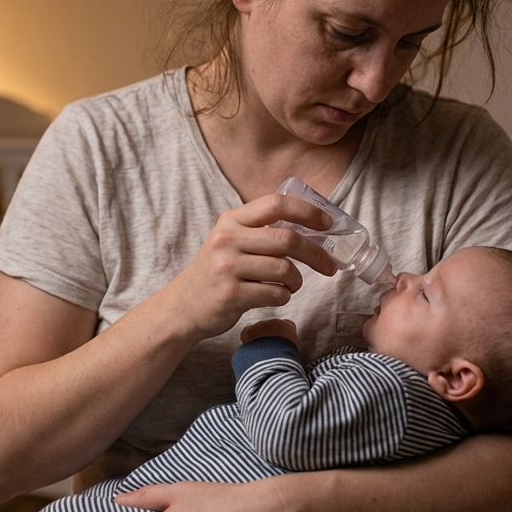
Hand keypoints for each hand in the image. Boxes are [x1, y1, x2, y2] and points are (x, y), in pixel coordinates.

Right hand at [160, 194, 336, 340]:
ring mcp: (227, 267)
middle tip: (329, 266)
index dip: (307, 212)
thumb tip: (312, 227)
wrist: (182, 307)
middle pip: (287, 239)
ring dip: (296, 281)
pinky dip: (283, 297)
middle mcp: (227, 239)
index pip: (276, 204)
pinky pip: (276, 294)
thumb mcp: (229, 241)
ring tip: (290, 285)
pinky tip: (274, 296)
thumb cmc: (216, 273)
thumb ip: (260, 230)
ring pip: (284, 269)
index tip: (327, 224)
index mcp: (231, 220)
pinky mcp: (231, 295)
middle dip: (316, 254)